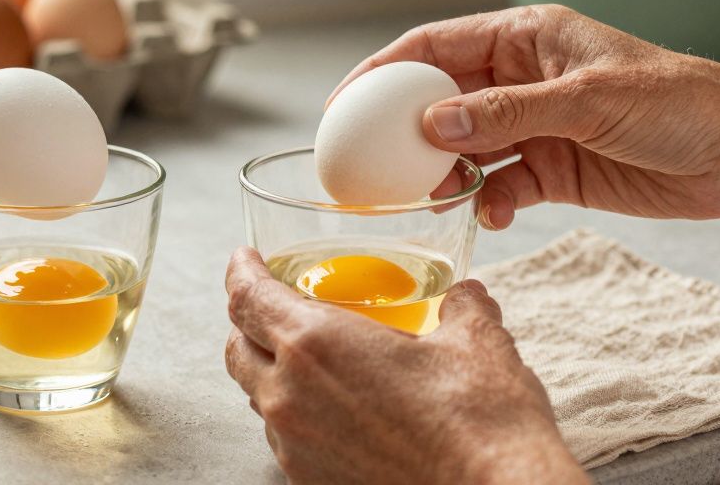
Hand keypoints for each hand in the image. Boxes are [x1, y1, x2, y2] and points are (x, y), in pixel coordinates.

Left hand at [224, 247, 584, 484]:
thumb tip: (466, 297)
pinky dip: (296, 414)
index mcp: (315, 345)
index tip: (245, 257)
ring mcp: (294, 446)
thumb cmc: (482, 423)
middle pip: (238, 349)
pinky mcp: (309, 481)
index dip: (241, 271)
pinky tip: (335, 410)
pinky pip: (284, 438)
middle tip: (272, 303)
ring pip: (258, 396)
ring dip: (270, 371)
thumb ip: (462, 308)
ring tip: (307, 359)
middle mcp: (289, 396)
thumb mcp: (477, 343)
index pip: (248, 297)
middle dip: (247, 321)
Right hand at [331, 5, 719, 227]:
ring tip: (436, 196)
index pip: (434, 46)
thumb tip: (433, 124)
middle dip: (406, 132)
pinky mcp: (551, 169)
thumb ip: (506, 112)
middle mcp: (521, 78)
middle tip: (375, 165)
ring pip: (463, 148)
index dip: (383, 71)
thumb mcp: (587, 99)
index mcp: (525, 37)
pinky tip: (491, 212)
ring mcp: (533, 125)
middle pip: (439, 100)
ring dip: (444, 173)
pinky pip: (498, 183)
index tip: (346, 103)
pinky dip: (487, 200)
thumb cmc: (678, 101)